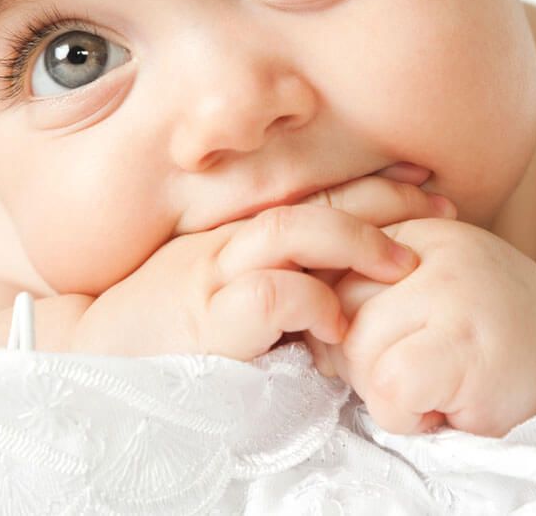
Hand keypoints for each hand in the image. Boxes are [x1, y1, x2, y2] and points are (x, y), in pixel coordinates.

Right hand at [69, 165, 455, 357]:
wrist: (94, 355)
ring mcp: (216, 275)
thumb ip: (271, 271)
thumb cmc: (163, 327)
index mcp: (238, 232)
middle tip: (441, 205)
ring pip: (295, 232)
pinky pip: (272, 296)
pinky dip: (313, 304)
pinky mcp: (209, 320)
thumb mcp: (219, 286)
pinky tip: (338, 324)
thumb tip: (341, 281)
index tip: (425, 179)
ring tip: (404, 265)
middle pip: (316, 201)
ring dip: (357, 243)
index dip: (373, 182)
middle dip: (385, 197)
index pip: (314, 193)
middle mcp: (230, 242)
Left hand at [317, 219, 535, 437]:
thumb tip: (298, 307)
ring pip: (355, 351)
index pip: (328, 261)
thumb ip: (374, 282)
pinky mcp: (465, 346)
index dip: (334, 317)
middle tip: (411, 372)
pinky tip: (441, 408)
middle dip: (355, 358)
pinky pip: (389, 388)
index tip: (374, 342)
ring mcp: (453, 292)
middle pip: (334, 309)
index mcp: (418, 228)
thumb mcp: (435, 286)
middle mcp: (434, 249)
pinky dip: (405, 418)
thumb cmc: (495, 337)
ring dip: (383, 392)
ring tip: (435, 387)